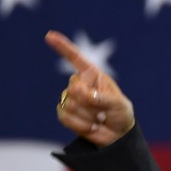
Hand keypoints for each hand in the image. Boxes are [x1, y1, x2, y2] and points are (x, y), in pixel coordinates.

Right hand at [46, 30, 134, 145]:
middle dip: (91, 103)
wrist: (117, 135)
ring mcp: (70, 98)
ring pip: (70, 104)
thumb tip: (80, 94)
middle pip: (74, 89)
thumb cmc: (120, 114)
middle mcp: (79, 84)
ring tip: (98, 118)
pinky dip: (80, 124)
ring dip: (88, 116)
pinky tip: (91, 126)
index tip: (49, 35)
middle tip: (104, 110)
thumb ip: (101, 97)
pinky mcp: (65, 113)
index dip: (63, 47)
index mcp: (93, 75)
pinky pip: (65, 117)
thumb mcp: (118, 104)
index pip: (76, 58)